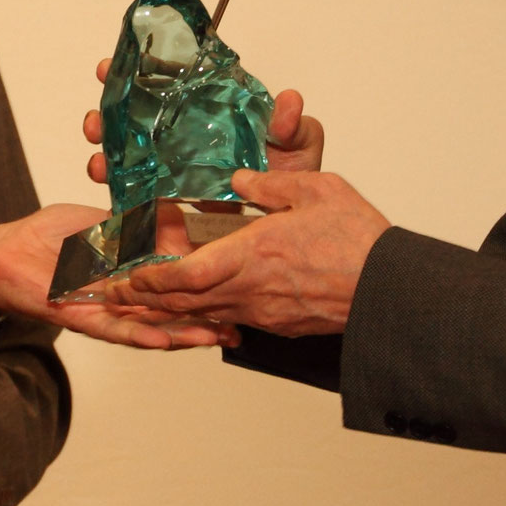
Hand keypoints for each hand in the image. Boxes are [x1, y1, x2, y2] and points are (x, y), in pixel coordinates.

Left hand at [0, 204, 237, 349]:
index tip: (235, 285)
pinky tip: (163, 337)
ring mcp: (101, 311)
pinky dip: (137, 334)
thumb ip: (133, 224)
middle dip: (203, 320)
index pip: (172, 284)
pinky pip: (112, 329)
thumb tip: (174, 219)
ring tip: (214, 337)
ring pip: (147, 328)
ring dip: (181, 334)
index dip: (202, 287)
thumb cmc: (44, 236)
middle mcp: (118, 300)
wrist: (0, 253)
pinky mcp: (79, 317)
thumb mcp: (98, 221)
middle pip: (168, 314)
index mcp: (126, 275)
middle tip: (238, 325)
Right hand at [82, 58, 324, 182]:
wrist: (285, 227)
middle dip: (108, 113)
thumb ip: (293, 126)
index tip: (111, 66)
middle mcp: (185, 135)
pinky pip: (135, 194)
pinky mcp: (169, 202)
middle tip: (95, 117)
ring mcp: (174, 168)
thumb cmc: (292, 179)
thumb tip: (289, 102)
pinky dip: (117, 192)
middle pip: (136, 115)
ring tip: (98, 162)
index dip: (138, 71)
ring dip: (106, 153)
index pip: (167, 82)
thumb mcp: (299, 147)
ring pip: (128, 153)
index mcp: (210, 110)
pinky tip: (111, 194)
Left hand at [100, 169, 390, 336]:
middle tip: (113, 297)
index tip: (123, 276)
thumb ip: (268, 185)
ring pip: (204, 316)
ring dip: (169, 312)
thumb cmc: (358, 240)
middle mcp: (249, 291)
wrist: (392, 290)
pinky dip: (206, 317)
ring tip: (139, 307)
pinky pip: (233, 321)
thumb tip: (238, 181)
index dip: (147, 280)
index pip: (182, 276)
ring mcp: (264, 313)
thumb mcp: (314, 190)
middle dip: (144, 301)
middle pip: (183, 303)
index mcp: (250, 255)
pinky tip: (198, 311)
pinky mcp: (280, 324)